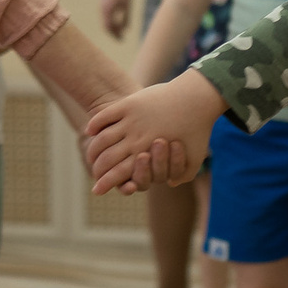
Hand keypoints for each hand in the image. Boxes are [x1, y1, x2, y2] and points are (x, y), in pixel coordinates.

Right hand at [83, 74, 222, 194]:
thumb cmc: (198, 129)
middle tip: (93, 173)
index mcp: (149, 155)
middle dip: (97, 169)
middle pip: (107, 159)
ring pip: (103, 138)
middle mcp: (136, 140)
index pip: (119, 175)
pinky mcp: (130, 103)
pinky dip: (95, 123)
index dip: (105, 184)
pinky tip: (89, 130)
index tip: (96, 190)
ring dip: (93, 148)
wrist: (197, 97)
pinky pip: (107, 115)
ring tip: (90, 153)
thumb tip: (170, 184)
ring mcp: (131, 120)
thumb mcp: (195, 158)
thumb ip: (182, 175)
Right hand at [100, 0, 131, 40]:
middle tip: (122, 39)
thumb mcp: (127, 5)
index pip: (109, 27)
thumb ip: (127, 17)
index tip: (122, 40)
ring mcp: (102, 6)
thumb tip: (126, 30)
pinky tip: (119, 22)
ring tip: (122, 32)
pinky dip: (112, 21)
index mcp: (107, 10)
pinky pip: (106, 16)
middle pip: (106, 26)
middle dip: (113, 33)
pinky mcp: (104, 3)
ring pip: (106, 21)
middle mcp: (102, 9)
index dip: (115, 35)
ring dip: (113, 27)